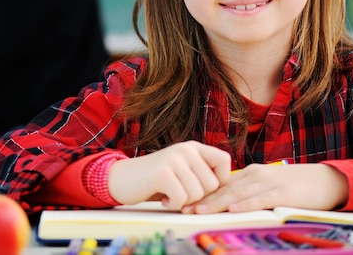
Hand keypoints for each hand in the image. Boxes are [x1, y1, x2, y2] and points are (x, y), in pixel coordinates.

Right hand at [107, 141, 230, 209]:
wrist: (123, 178)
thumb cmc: (157, 180)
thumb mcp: (183, 170)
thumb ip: (202, 174)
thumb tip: (229, 189)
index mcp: (194, 147)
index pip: (224, 161)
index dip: (221, 180)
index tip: (205, 189)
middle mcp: (186, 149)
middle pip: (212, 185)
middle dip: (198, 197)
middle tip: (180, 194)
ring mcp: (174, 159)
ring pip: (198, 194)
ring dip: (184, 202)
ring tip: (170, 194)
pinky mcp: (163, 173)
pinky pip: (181, 198)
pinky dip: (172, 205)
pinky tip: (163, 198)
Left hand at [183, 163, 347, 213]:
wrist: (326, 180)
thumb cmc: (297, 186)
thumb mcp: (269, 186)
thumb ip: (250, 192)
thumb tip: (228, 204)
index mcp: (251, 173)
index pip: (222, 184)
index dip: (203, 194)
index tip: (185, 202)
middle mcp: (256, 175)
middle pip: (224, 188)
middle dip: (203, 199)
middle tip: (183, 208)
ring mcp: (268, 182)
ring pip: (237, 193)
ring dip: (217, 202)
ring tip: (199, 210)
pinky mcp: (282, 192)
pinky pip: (259, 198)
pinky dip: (245, 204)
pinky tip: (232, 209)